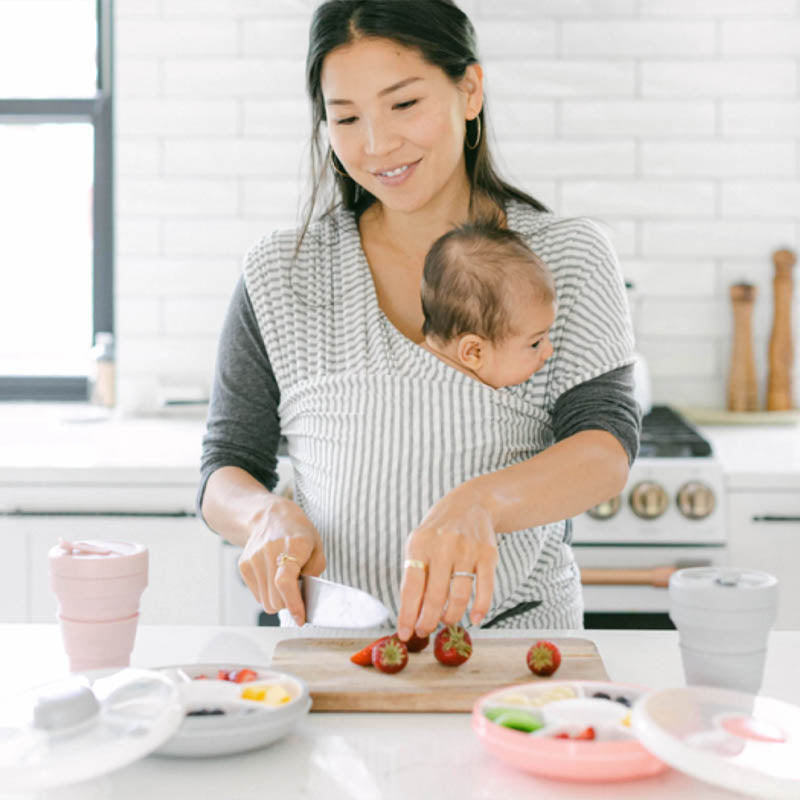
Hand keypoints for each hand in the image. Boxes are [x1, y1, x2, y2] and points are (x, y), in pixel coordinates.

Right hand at [238, 496, 324, 624]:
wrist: (270, 516)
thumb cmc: (298, 533)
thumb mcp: (317, 546)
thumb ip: (316, 570)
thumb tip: (306, 595)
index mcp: (293, 545)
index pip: (286, 582)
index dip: (293, 604)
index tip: (300, 618)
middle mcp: (270, 551)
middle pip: (275, 598)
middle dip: (289, 603)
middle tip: (297, 592)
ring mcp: (253, 558)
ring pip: (265, 601)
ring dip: (278, 599)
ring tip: (285, 581)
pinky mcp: (244, 565)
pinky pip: (257, 595)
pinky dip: (267, 592)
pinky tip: (273, 575)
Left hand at [396, 483, 497, 640]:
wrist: (471, 504)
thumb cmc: (439, 532)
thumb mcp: (420, 544)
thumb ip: (415, 576)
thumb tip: (410, 616)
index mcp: (419, 544)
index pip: (411, 588)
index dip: (407, 615)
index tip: (405, 635)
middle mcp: (443, 545)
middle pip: (434, 596)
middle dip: (428, 621)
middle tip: (425, 631)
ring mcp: (467, 549)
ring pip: (459, 596)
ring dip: (451, 616)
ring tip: (446, 621)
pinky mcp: (488, 554)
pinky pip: (485, 588)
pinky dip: (480, 608)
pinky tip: (475, 619)